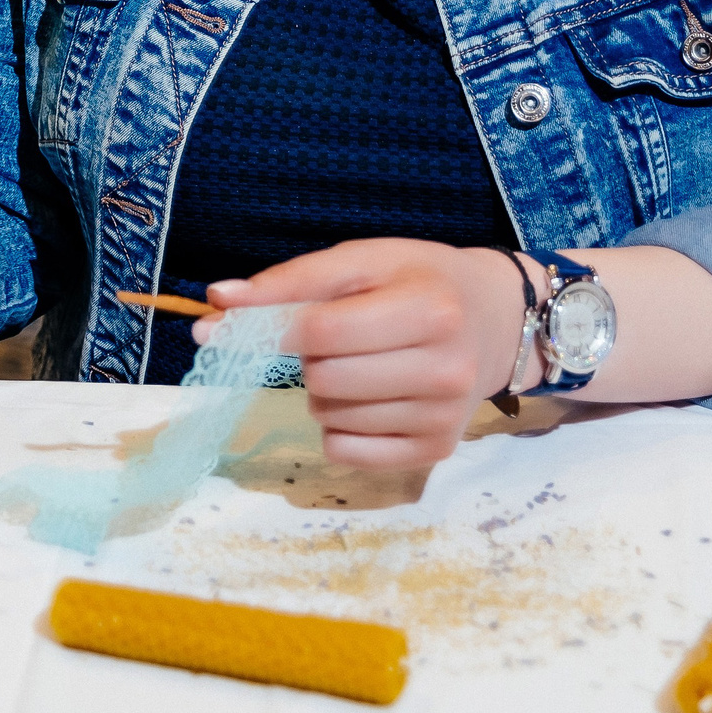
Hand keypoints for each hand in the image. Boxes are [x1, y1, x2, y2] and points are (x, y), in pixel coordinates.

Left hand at [206, 240, 525, 469]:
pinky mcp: (436, 451)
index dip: (262, 328)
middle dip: (307, 356)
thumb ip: (292, 281)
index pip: (322, 330)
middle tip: (331, 337)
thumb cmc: (419, 280)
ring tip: (358, 363)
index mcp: (430, 309)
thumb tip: (219, 301)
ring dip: (322, 390)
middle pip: (323, 377)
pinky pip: (345, 452)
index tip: (216, 325)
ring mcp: (443, 417)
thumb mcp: (364, 260)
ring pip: (329, 416)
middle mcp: (445, 369)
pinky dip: (336, 428)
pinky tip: (364, 399)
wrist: (495, 319)